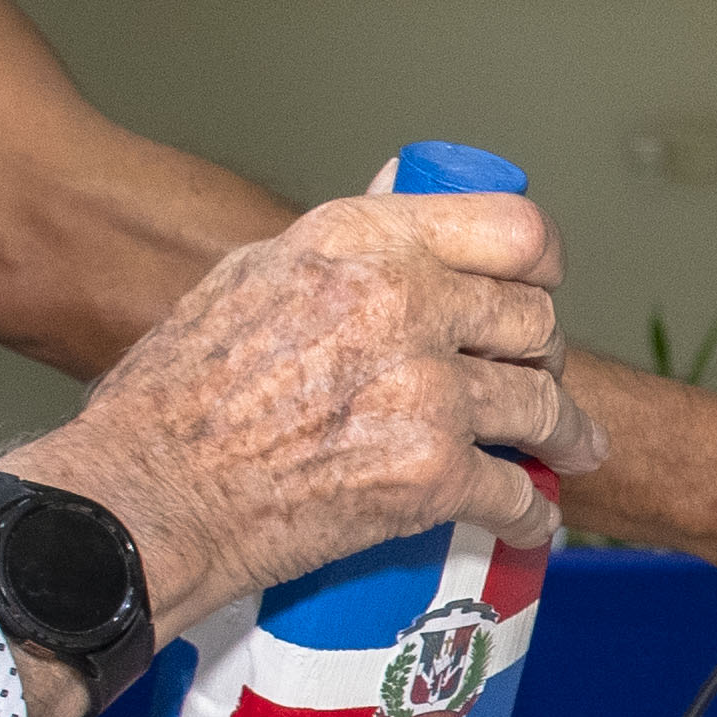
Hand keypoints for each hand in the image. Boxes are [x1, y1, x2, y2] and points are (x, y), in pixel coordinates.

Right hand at [12, 171, 606, 632]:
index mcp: (364, 242)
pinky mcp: (430, 477)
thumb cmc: (177, 395)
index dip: (541, 263)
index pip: (512, 228)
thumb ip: (343, 241)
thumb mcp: (254, 274)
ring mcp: (425, 391)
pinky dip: (532, 516)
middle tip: (538, 381)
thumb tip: (403, 194)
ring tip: (570, 450)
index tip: (542, 288)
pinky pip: (518, 495)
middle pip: (534, 320)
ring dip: (563, 435)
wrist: (146, 496)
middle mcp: (404, 303)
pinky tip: (533, 522)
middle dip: (545, 356)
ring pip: (542, 406)